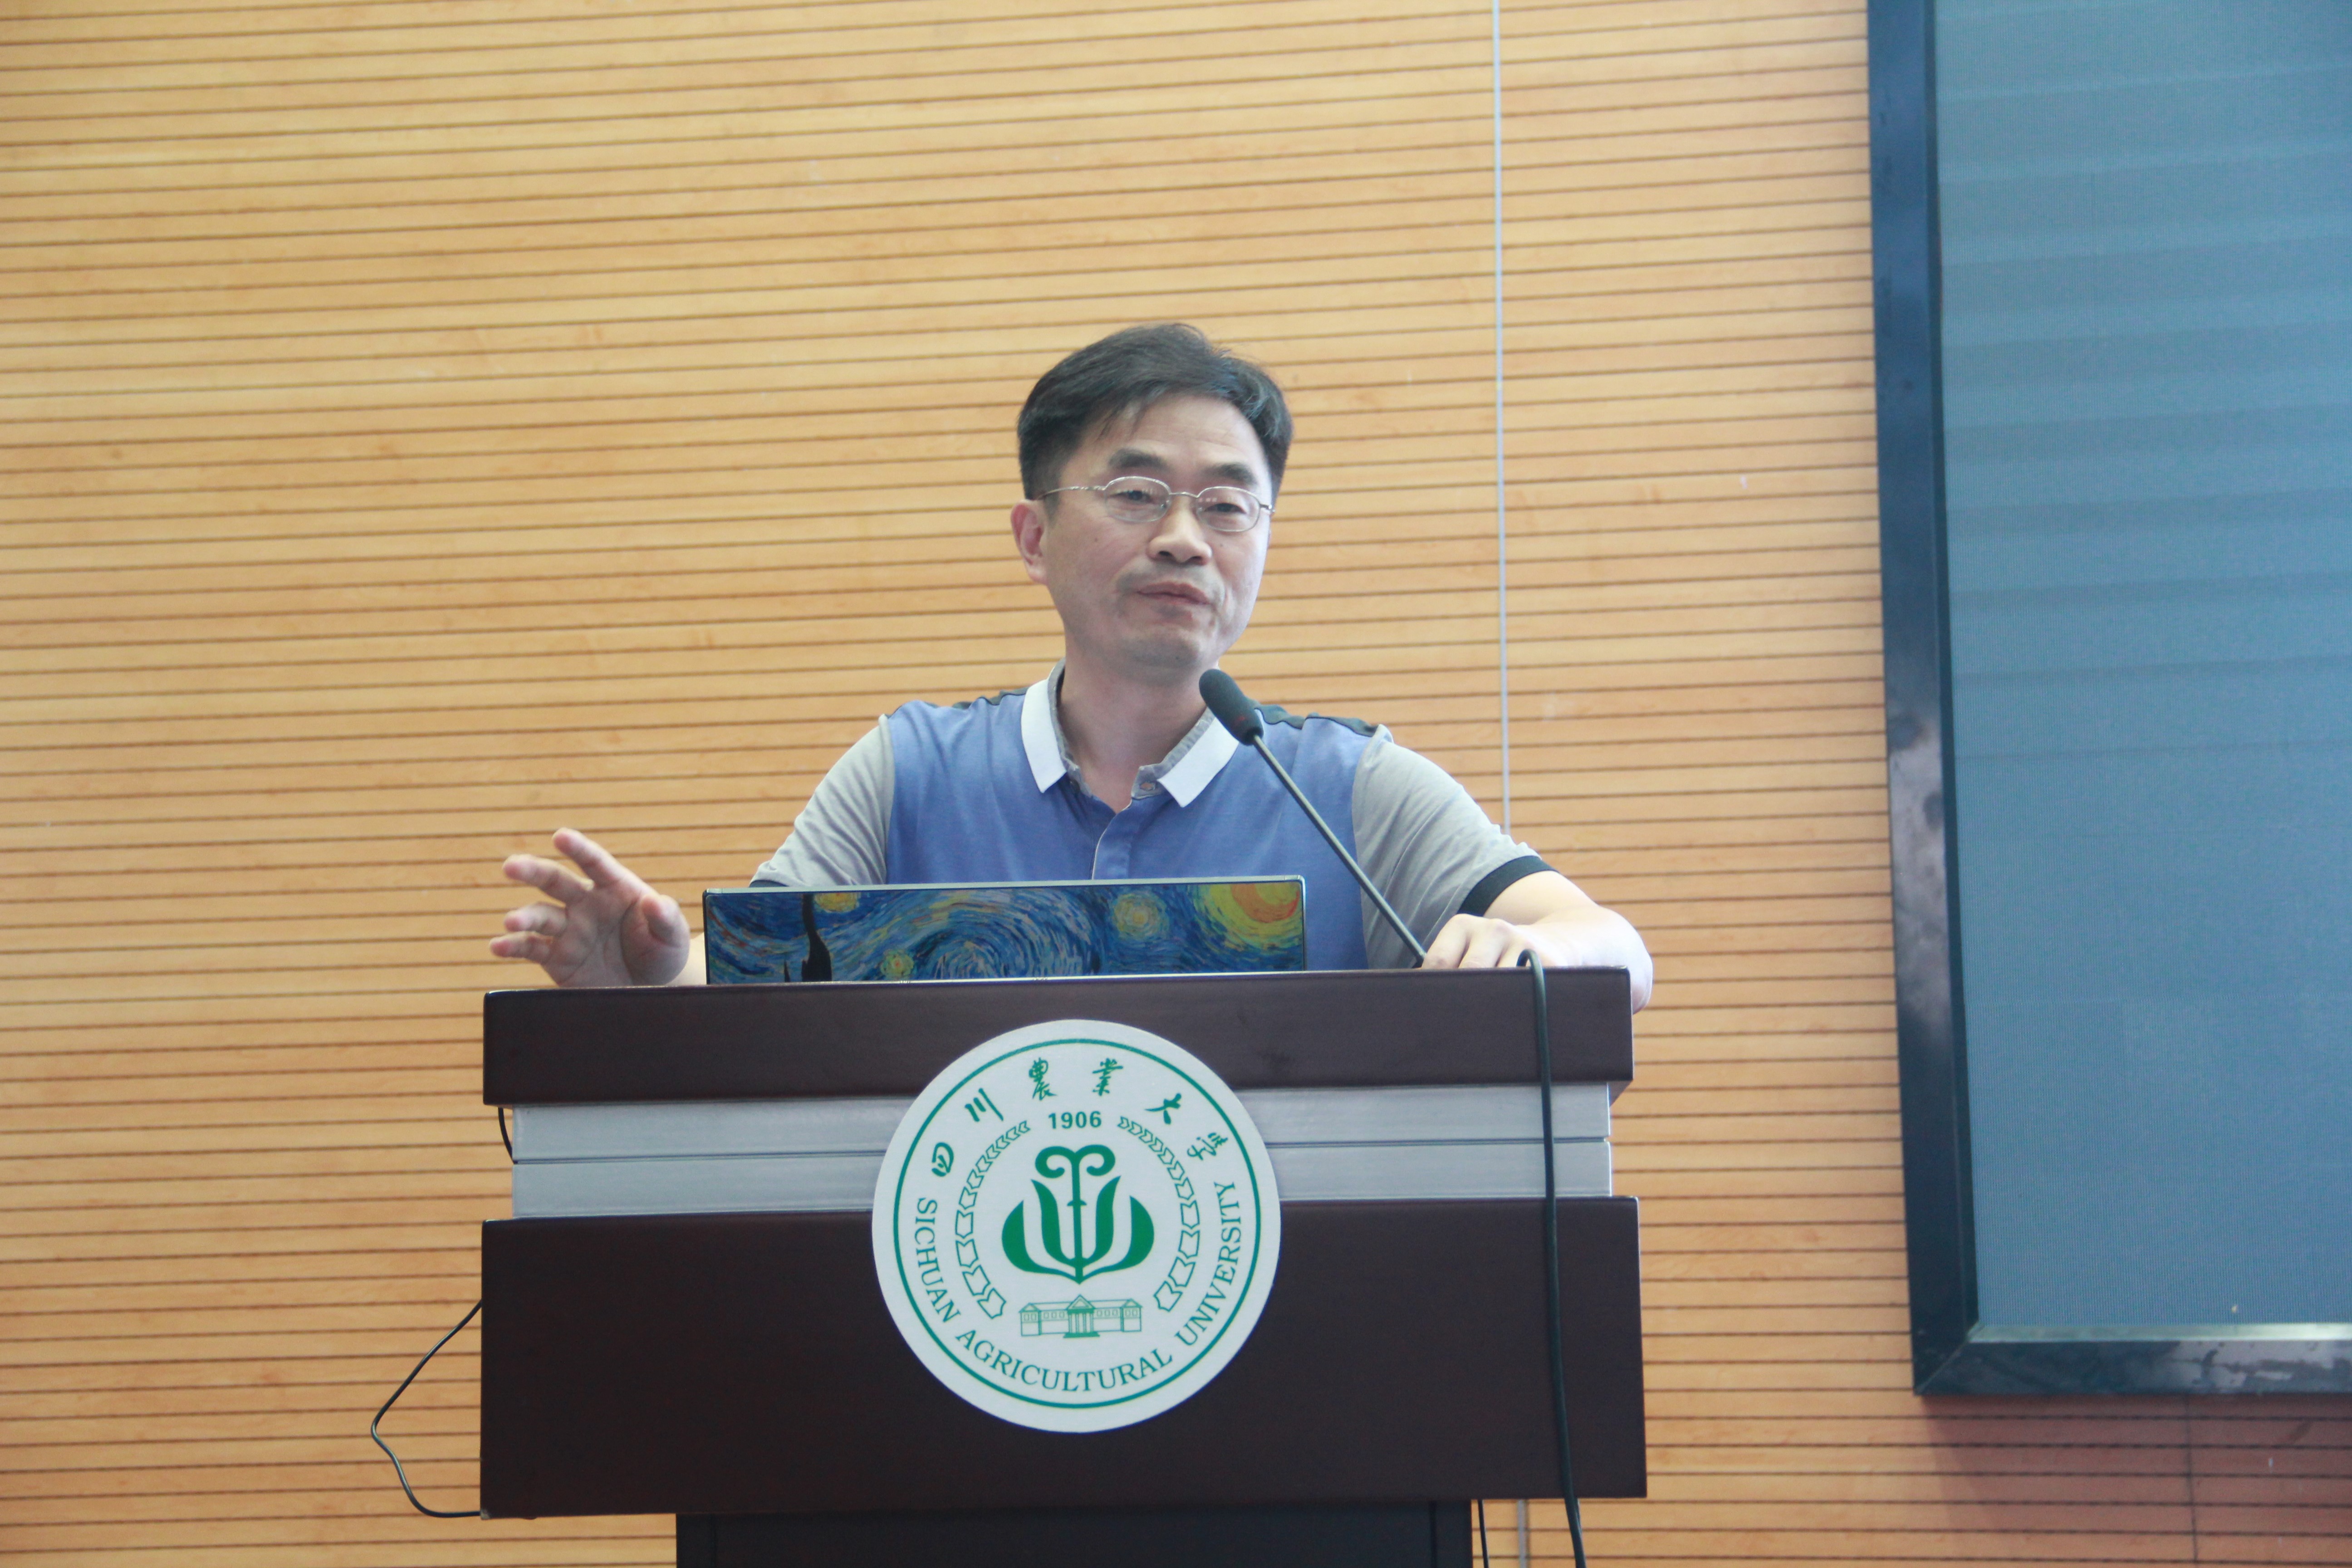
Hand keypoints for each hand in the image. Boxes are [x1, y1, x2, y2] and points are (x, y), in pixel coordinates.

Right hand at [489, 828, 690, 986]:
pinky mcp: (555, 956)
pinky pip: (531, 947)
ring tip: (511, 922)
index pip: (595, 863)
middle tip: (511, 866)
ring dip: (523, 916)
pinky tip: (498, 946)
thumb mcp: (672, 936)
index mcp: (615, 887)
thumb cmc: (662, 952)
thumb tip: (655, 901)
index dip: (578, 849)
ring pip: (540, 915)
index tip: (560, 836)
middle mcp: (586, 903)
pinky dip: (513, 946)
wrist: (649, 989)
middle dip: (532, 871)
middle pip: (555, 881)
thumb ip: (666, 917)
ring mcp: (567, 929)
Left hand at [1419, 871, 1653, 1008]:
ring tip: (1491, 1027)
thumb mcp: (1473, 952)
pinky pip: (1527, 995)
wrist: (1565, 942)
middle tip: (1462, 1027)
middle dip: (1463, 1004)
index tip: (1436, 1013)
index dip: (1435, 993)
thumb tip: (1409, 1002)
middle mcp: (1492, 928)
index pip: (1438, 962)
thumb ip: (1446, 972)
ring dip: (1492, 1011)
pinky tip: (1519, 1019)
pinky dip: (1520, 1011)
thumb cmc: (1505, 958)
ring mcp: (1523, 942)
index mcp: (1463, 925)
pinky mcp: (1550, 962)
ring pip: (1496, 989)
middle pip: (1467, 975)